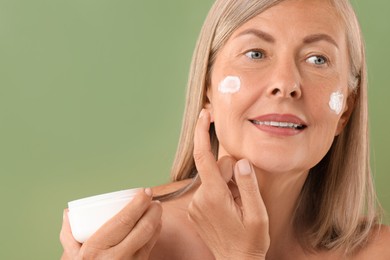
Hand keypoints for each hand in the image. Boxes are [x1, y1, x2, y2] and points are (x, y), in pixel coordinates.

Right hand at [60, 188, 161, 259]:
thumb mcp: (71, 255)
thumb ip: (68, 233)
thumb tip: (69, 212)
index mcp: (96, 249)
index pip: (124, 221)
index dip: (139, 203)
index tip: (145, 191)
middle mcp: (116, 258)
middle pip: (144, 228)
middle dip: (153, 210)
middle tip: (153, 199)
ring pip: (151, 238)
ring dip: (157, 220)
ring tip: (155, 208)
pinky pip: (151, 248)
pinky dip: (155, 233)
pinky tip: (155, 225)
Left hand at [188, 109, 269, 259]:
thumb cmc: (250, 240)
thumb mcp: (257, 214)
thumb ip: (248, 184)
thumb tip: (241, 161)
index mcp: (214, 196)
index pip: (203, 157)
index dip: (202, 132)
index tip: (205, 114)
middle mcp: (200, 198)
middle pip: (216, 167)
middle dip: (232, 172)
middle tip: (245, 195)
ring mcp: (196, 204)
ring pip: (213, 177)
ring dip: (228, 184)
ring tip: (238, 205)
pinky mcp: (196, 208)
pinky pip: (210, 188)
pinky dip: (221, 190)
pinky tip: (230, 207)